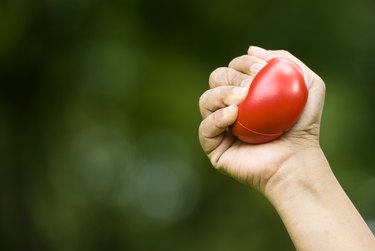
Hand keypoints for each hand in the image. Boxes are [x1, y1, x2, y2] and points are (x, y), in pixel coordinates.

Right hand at [198, 46, 325, 193]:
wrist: (296, 161)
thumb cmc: (303, 126)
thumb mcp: (309, 85)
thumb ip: (287, 61)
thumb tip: (252, 48)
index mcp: (245, 92)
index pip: (233, 68)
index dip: (242, 63)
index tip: (260, 70)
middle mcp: (229, 107)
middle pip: (215, 79)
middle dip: (230, 77)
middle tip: (250, 86)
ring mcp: (220, 127)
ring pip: (205, 100)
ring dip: (221, 94)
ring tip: (241, 100)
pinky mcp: (214, 147)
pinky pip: (205, 128)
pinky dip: (216, 118)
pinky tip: (233, 115)